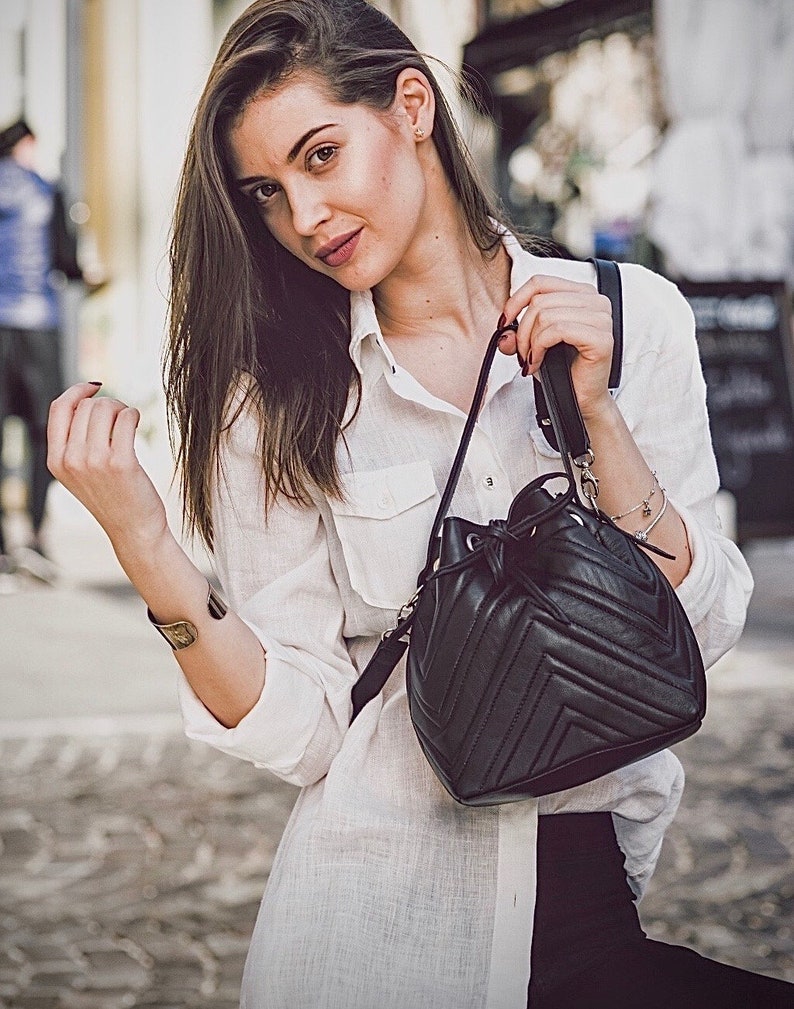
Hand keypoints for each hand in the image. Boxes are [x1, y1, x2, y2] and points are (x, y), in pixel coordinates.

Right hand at [47, 383, 168, 549]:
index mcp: (55, 461)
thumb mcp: (80, 473)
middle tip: (121, 418)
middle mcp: (70, 460)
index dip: (77, 391)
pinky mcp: (120, 462)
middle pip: (86, 406)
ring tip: (129, 423)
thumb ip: (75, 443)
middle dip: (107, 404)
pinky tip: (137, 424)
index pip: (58, 408)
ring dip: (122, 409)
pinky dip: (134, 415)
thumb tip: (86, 401)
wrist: (133, 530)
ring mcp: (94, 461)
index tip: (95, 388)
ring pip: (105, 408)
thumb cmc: (113, 498)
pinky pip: (126, 418)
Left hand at [498, 275, 614, 420]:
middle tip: (521, 354)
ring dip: (530, 342)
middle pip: (540, 300)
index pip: (540, 282)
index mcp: (581, 294)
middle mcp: (596, 301)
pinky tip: (538, 362)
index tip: (504, 322)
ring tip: (530, 360)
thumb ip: (516, 332)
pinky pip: (557, 330)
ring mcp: (601, 318)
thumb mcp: (533, 344)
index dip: (516, 300)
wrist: (580, 399)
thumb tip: (503, 331)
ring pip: (546, 315)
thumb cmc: (562, 370)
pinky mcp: (601, 337)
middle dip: (522, 330)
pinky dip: (540, 347)